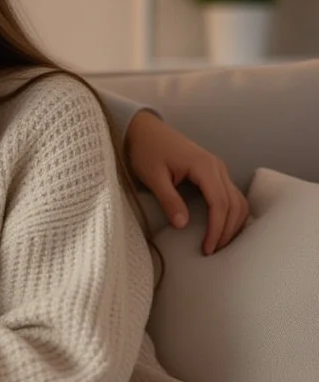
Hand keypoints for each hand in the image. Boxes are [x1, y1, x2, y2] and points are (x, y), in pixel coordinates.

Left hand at [125, 111, 249, 254]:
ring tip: (219, 244)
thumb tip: (182, 225)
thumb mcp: (153, 176)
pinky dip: (232, 213)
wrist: (143, 129)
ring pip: (238, 200)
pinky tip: (223, 227)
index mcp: (204, 166)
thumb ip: (168, 199)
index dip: (216, 228)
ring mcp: (218, 168)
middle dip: (227, 230)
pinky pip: (231, 195)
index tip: (208, 249)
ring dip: (233, 223)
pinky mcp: (213, 171)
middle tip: (214, 251)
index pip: (220, 203)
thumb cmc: (146, 150)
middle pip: (234, 204)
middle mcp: (217, 166)